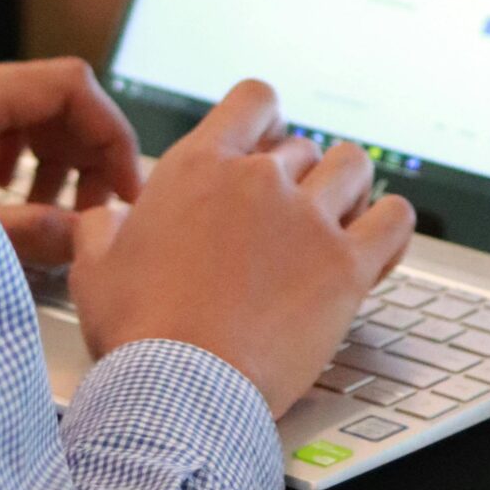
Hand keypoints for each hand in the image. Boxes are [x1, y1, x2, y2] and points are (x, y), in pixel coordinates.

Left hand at [0, 54, 141, 265]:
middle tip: (89, 216)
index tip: (126, 190)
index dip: (111, 135)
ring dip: (53, 154)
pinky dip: (19, 147)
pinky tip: (5, 183)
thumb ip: (16, 232)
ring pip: (29, 105)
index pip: (70, 86)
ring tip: (49, 210)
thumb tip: (81, 237)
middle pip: (56, 96)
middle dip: (86, 154)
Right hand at [69, 80, 415, 417]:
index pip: (255, 98)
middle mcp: (260, 180)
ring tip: (339, 217)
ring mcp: (308, 220)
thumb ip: (105, 227)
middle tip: (289, 216)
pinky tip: (379, 242)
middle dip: (299, 176)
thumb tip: (106, 218)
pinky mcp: (345, 267)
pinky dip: (392, 225)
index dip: (267, 119)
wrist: (181, 390)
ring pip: (353, 165)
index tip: (267, 142)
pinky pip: (395, 220)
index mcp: (201, 167)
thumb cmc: (139, 334)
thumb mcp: (95, 267)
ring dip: (349, 187)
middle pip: (302, 145)